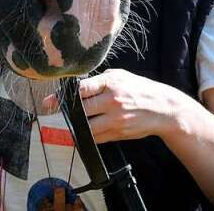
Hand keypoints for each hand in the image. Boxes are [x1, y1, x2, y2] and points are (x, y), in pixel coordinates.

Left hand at [43, 69, 191, 143]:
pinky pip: (97, 138)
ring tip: (69, 122)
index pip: (81, 89)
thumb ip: (99, 80)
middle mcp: (112, 101)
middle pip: (81, 110)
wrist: (164, 109)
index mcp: (110, 83)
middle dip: (66, 111)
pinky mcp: (120, 133)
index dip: (63, 96)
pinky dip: (88, 136)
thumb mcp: (120, 76)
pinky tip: (82, 132)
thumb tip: (77, 85)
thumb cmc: (139, 88)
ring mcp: (116, 119)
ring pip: (87, 127)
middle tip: (53, 110)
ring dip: (75, 126)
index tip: (49, 101)